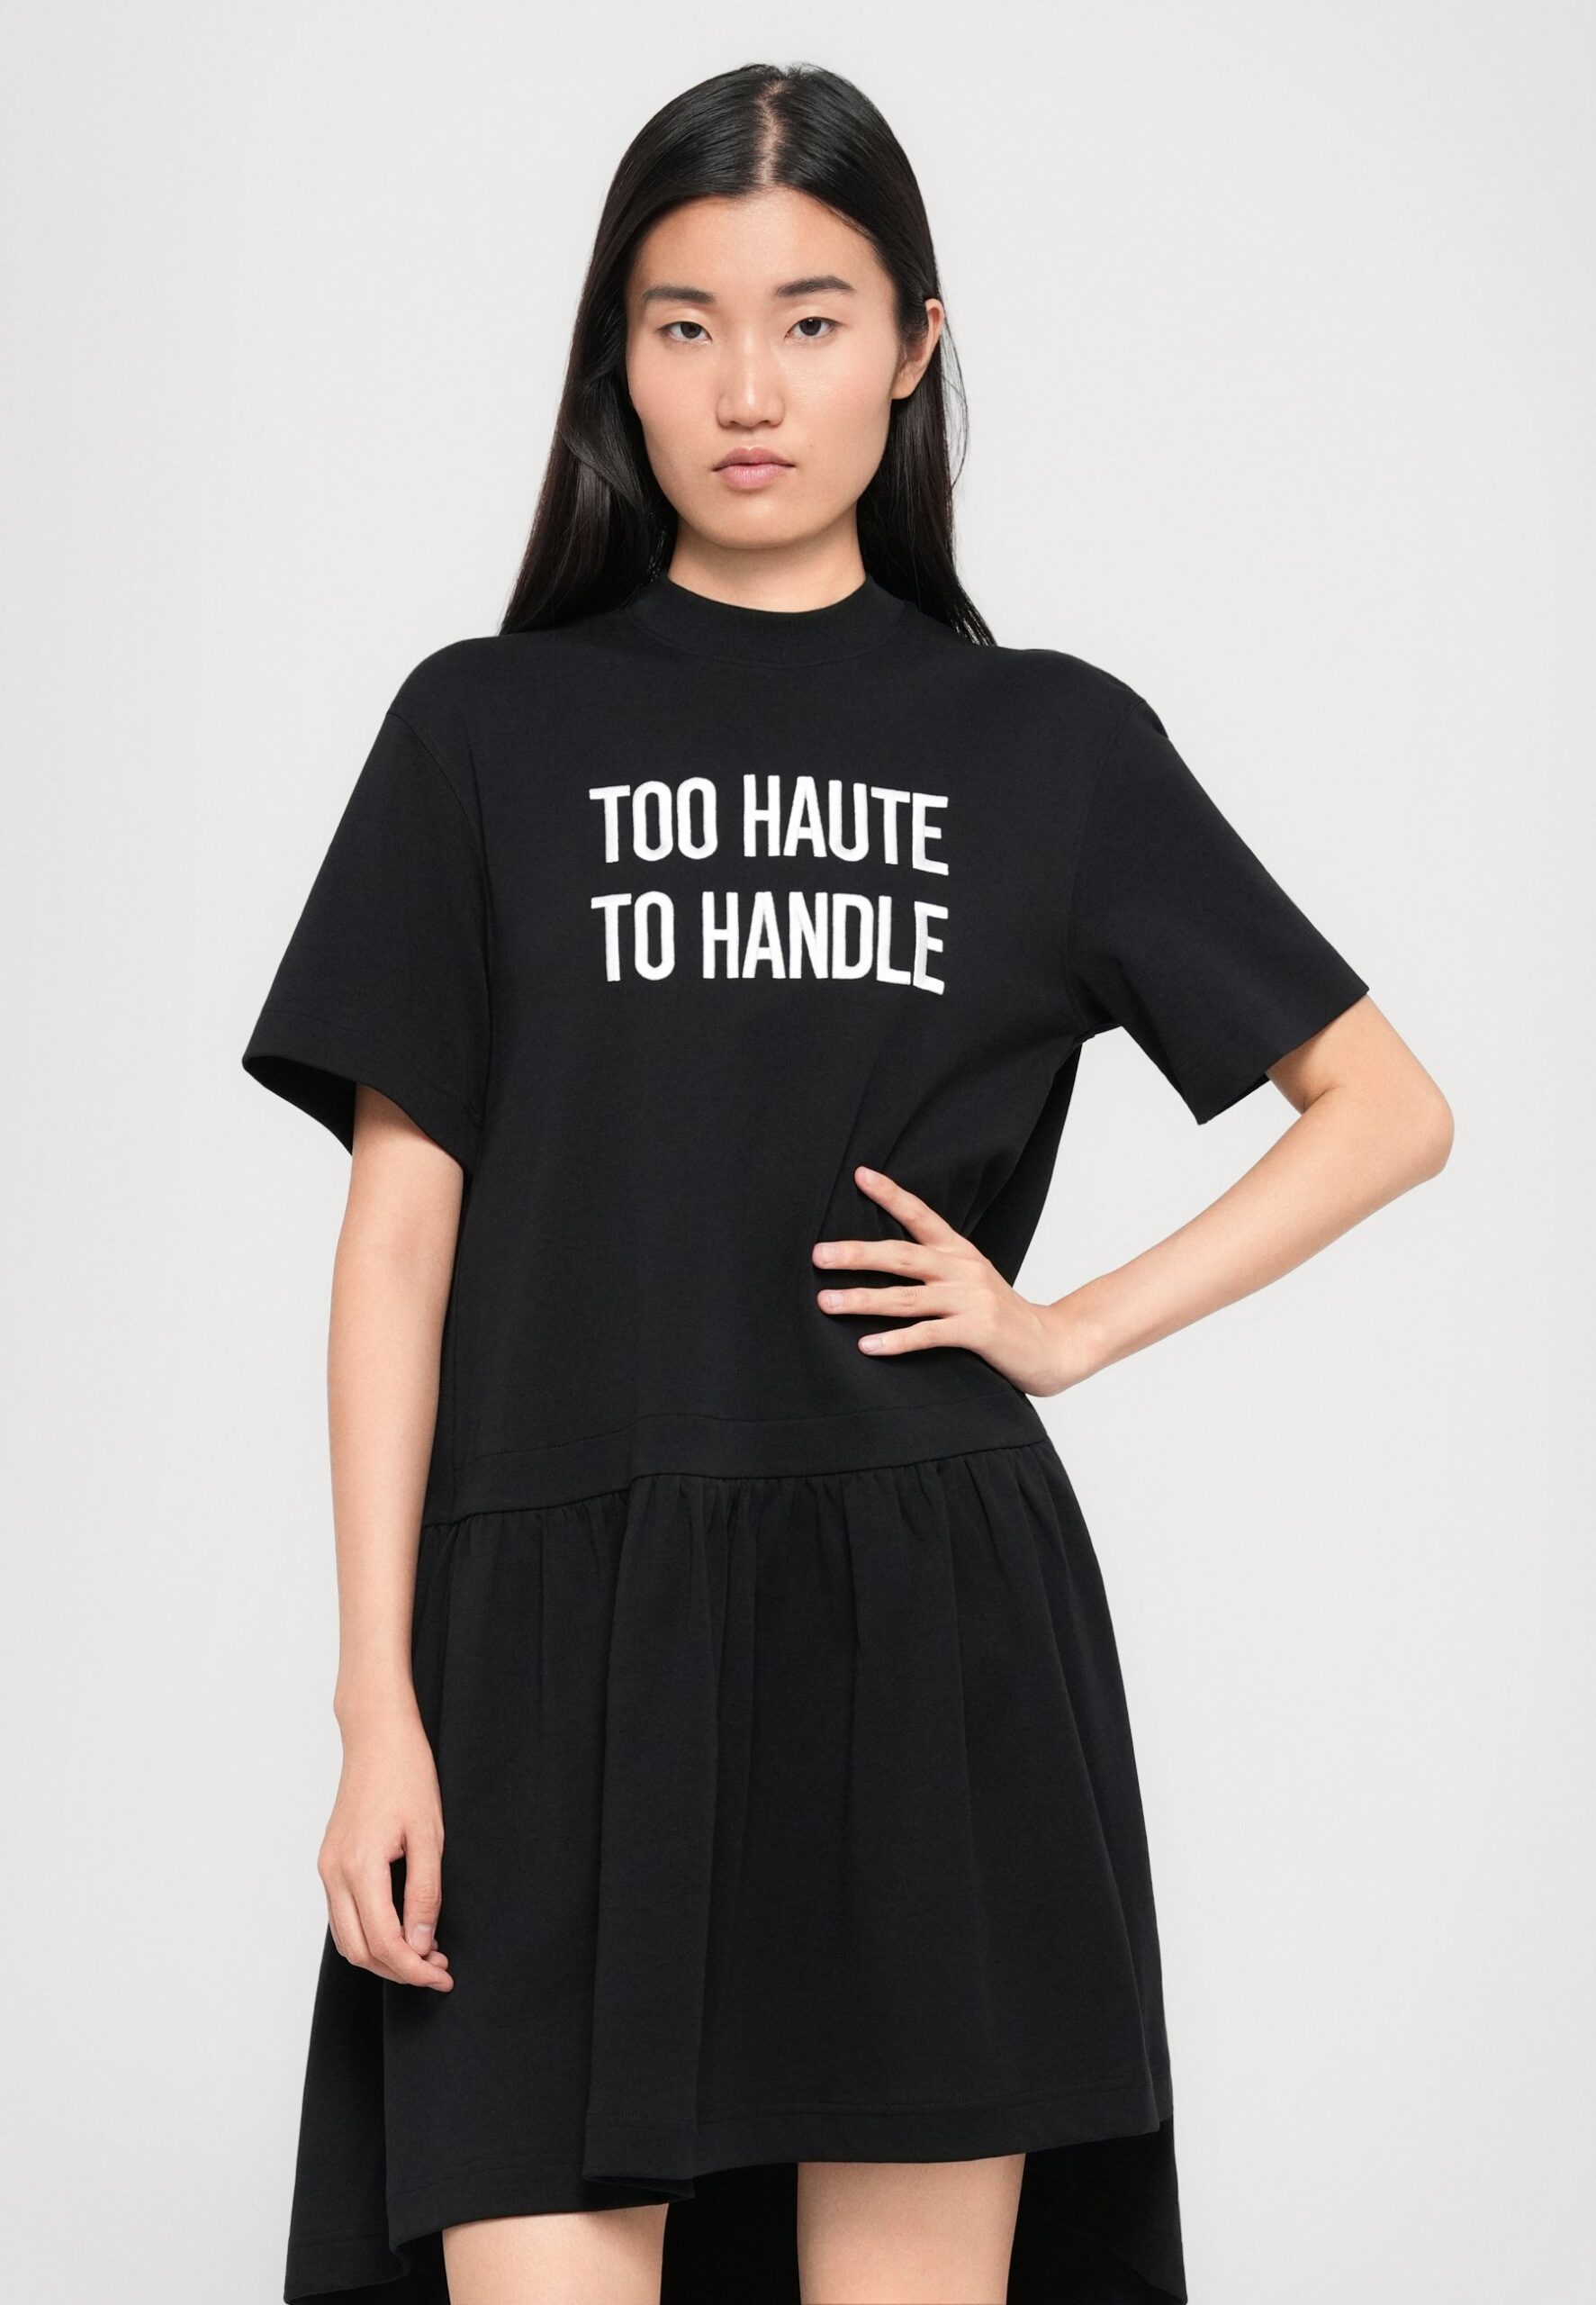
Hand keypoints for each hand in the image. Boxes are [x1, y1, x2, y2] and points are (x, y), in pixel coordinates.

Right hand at [318, 1694, 453, 1990]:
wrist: (377, 1735)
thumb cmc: (407, 1775)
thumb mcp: (429, 1835)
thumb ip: (425, 1893)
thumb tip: (423, 1945)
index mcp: (360, 1867)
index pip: (384, 1943)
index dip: (415, 1968)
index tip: (444, 1975)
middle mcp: (334, 1873)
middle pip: (359, 1951)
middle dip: (399, 1970)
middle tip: (439, 1969)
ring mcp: (327, 1868)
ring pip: (347, 1938)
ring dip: (383, 1955)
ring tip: (426, 1952)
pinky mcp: (330, 1861)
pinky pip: (343, 1915)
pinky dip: (370, 1933)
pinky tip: (403, 1928)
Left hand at [812, 1165, 1096, 1398]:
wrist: (1051, 1346)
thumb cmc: (999, 1315)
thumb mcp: (969, 1279)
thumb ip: (934, 1268)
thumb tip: (880, 1260)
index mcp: (959, 1251)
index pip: (921, 1215)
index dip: (891, 1195)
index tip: (860, 1175)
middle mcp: (963, 1269)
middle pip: (902, 1256)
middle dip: (857, 1254)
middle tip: (818, 1255)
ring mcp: (971, 1299)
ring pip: (907, 1298)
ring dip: (863, 1300)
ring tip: (826, 1302)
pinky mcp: (977, 1331)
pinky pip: (928, 1334)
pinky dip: (895, 1341)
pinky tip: (866, 1345)